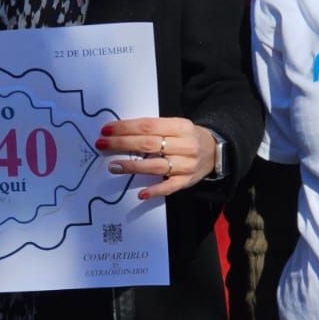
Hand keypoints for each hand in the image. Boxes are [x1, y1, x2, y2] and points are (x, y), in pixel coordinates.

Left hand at [96, 117, 214, 199]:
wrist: (216, 151)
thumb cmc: (187, 137)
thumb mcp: (176, 126)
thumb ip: (154, 129)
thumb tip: (121, 132)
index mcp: (180, 127)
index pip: (148, 126)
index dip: (126, 127)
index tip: (107, 129)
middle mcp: (185, 145)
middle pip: (149, 144)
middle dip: (122, 144)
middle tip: (102, 144)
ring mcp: (186, 164)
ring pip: (156, 165)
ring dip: (132, 166)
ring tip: (113, 166)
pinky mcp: (187, 181)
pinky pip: (169, 187)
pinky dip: (155, 190)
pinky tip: (141, 193)